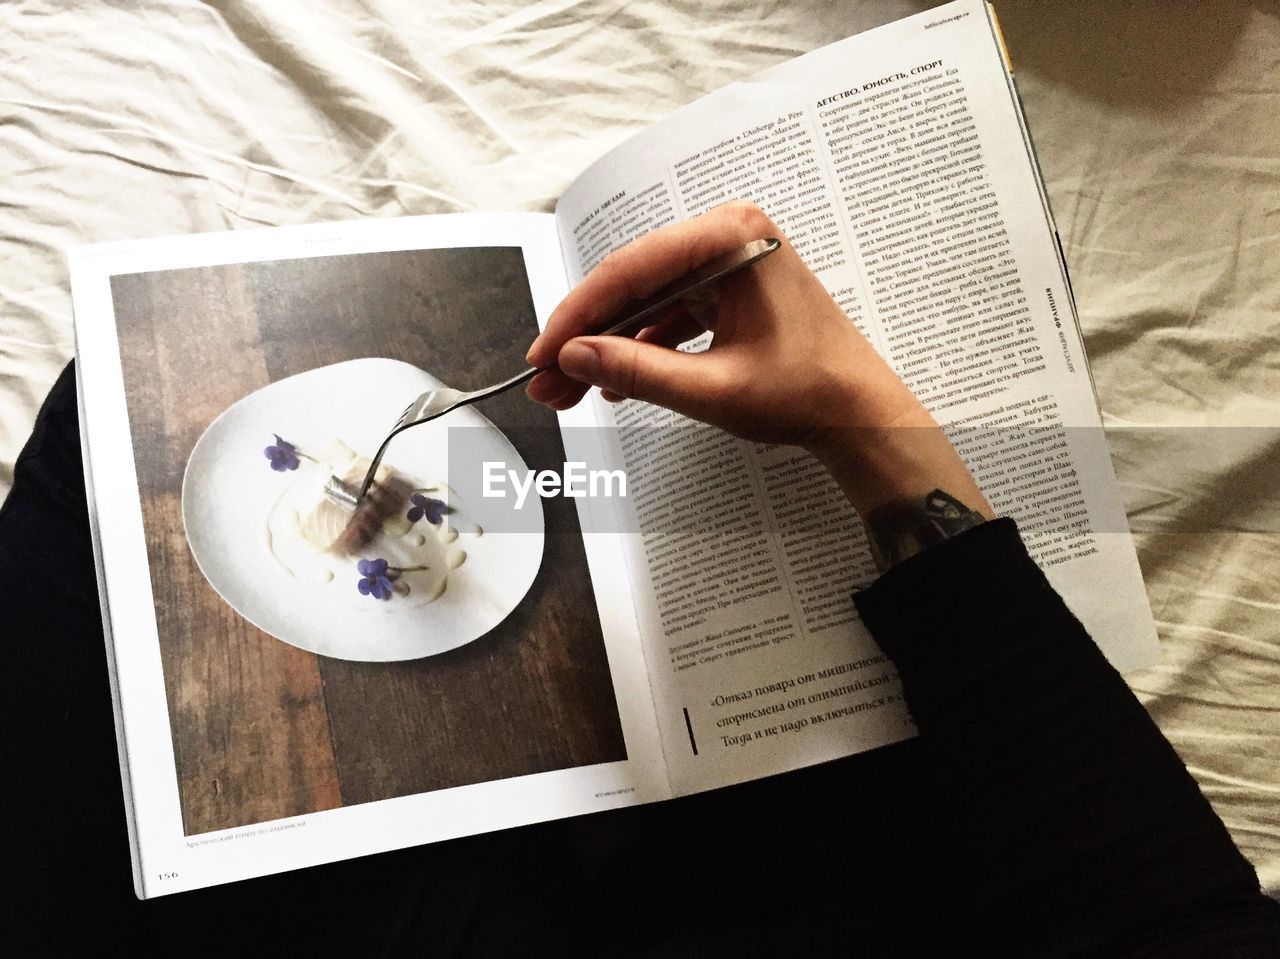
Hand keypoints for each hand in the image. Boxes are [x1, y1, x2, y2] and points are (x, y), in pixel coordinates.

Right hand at [526, 201, 991, 524]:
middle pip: (634, 283)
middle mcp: (730, 235)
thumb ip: (636, 371)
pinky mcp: (732, 288)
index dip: (577, 316)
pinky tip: (615, 384)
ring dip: (610, 347)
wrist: (862, 415)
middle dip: (588, 337)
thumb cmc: (809, 392)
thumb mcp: (712, 389)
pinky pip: (672, 312)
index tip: (544, 354)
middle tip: (547, 381)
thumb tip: (574, 359)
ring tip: (570, 392)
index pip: (631, 271)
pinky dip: (643, 347)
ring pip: (648, 301)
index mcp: (732, 237)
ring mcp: (731, 260)